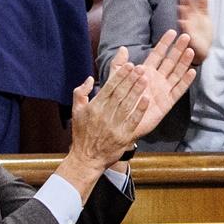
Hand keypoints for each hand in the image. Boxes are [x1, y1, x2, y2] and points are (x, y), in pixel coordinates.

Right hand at [60, 48, 143, 193]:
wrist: (86, 158)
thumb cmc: (82, 133)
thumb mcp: (76, 111)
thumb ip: (80, 93)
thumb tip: (91, 78)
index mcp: (94, 107)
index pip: (109, 87)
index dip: (120, 75)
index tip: (129, 64)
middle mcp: (103, 115)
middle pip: (120, 94)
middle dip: (131, 79)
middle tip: (141, 68)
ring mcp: (114, 126)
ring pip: (127, 105)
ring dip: (137, 91)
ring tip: (145, 79)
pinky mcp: (123, 137)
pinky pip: (133, 121)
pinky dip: (140, 111)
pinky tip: (147, 100)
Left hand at [128, 29, 196, 139]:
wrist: (121, 122)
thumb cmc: (118, 101)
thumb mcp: (116, 79)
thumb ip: (119, 64)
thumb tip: (123, 48)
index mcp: (146, 71)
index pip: (158, 54)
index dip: (165, 43)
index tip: (172, 32)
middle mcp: (157, 79)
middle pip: (171, 61)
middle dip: (178, 49)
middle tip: (186, 37)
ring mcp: (163, 90)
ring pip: (177, 73)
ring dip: (184, 62)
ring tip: (191, 51)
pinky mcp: (167, 102)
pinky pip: (178, 90)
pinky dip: (185, 81)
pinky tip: (192, 72)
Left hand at [177, 0, 211, 64]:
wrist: (202, 50)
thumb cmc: (194, 50)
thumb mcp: (191, 45)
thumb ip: (188, 35)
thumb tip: (182, 24)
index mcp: (185, 28)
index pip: (182, 18)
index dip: (181, 12)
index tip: (181, 6)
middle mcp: (189, 21)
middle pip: (186, 10)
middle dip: (185, 2)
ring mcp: (196, 18)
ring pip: (194, 7)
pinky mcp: (205, 18)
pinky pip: (204, 8)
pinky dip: (204, 1)